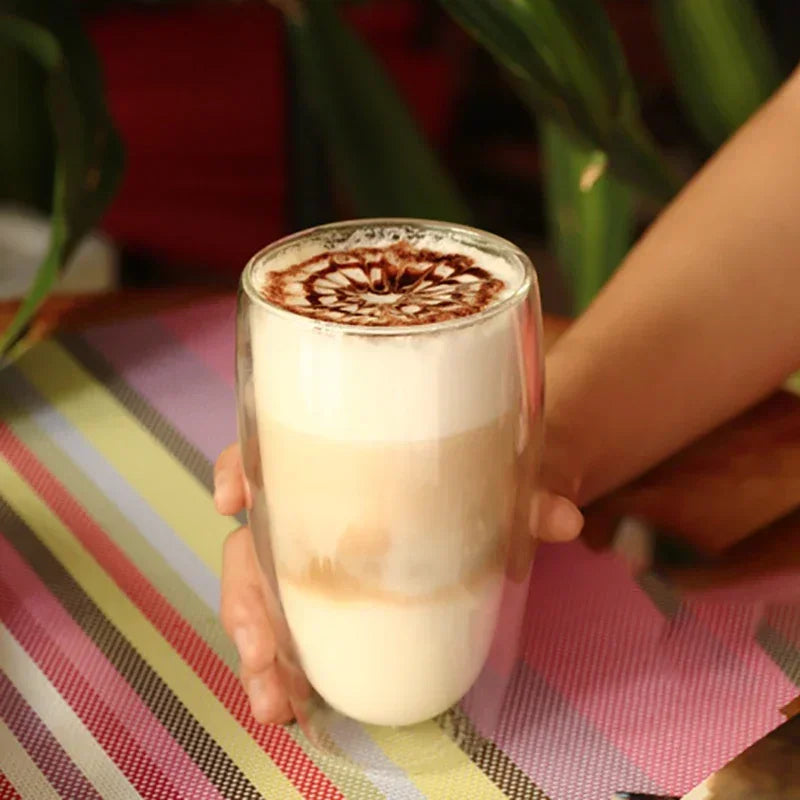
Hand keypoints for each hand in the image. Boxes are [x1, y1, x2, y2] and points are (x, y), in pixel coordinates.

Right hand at [215, 442, 582, 724]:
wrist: (493, 485)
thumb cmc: (479, 468)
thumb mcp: (502, 474)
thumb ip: (526, 493)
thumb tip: (562, 517)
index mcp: (342, 458)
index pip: (271, 446)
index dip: (241, 467)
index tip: (233, 498)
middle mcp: (315, 503)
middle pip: (254, 539)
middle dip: (245, 596)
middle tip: (262, 650)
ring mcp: (320, 552)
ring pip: (262, 593)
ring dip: (258, 649)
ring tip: (275, 700)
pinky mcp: (337, 594)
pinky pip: (294, 626)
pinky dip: (285, 666)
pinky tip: (293, 702)